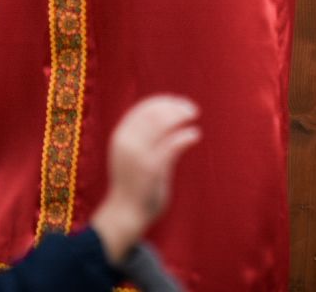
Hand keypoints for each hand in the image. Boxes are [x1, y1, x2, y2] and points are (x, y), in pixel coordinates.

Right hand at [90, 96, 200, 262]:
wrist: (125, 214)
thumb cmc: (132, 182)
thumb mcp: (131, 153)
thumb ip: (143, 136)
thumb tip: (166, 115)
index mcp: (121, 136)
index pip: (143, 108)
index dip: (163, 101)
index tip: (179, 103)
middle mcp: (127, 142)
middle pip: (154, 112)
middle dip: (175, 106)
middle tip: (192, 109)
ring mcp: (138, 155)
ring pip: (162, 123)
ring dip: (180, 115)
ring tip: (193, 116)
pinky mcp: (152, 168)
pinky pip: (172, 144)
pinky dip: (186, 135)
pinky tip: (195, 134)